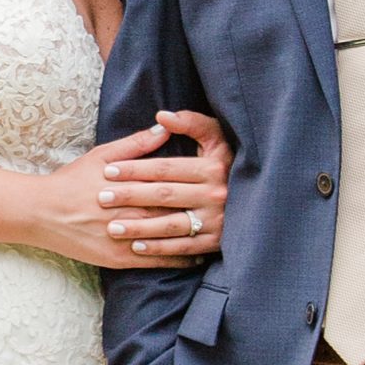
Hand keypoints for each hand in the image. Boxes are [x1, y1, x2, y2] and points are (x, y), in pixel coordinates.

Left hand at [96, 109, 231, 258]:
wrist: (262, 197)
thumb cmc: (227, 162)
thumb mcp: (217, 137)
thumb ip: (192, 123)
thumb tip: (162, 117)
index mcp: (213, 167)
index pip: (166, 168)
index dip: (136, 168)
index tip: (108, 171)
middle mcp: (216, 194)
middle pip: (164, 195)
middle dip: (130, 196)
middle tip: (102, 197)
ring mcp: (217, 220)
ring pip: (171, 224)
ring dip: (140, 227)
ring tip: (113, 227)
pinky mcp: (216, 242)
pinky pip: (183, 247)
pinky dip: (159, 248)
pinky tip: (136, 246)